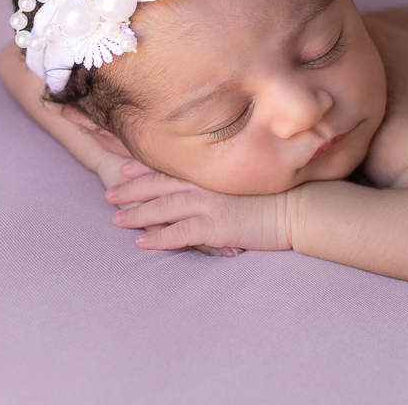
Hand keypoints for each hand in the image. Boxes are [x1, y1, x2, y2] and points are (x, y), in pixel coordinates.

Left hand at [105, 167, 292, 254]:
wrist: (299, 206)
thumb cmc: (280, 192)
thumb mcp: (249, 177)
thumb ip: (227, 177)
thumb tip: (216, 182)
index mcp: (214, 170)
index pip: (172, 164)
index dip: (145, 165)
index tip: (124, 166)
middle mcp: (206, 183)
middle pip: (159, 183)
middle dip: (131, 187)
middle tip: (108, 192)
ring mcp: (209, 203)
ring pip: (162, 207)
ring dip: (136, 213)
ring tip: (115, 219)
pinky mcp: (215, 226)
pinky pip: (179, 233)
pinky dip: (158, 238)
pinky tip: (142, 243)